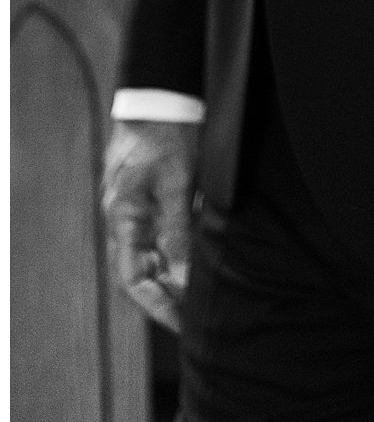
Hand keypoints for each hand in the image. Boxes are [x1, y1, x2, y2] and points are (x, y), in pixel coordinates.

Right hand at [101, 118, 198, 332]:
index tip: (182, 324)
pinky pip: (161, 234)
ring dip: (173, 276)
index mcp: (124, 219)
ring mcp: (136, 208)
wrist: (162, 96)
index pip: (134, 280)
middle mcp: (125, 219)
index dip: (157, 306)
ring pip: (152, 255)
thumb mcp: (176, 183)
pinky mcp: (151, 196)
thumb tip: (180, 275)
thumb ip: (177, 230)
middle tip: (196, 317)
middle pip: (141, 272)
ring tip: (202, 297)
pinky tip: (200, 260)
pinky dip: (178, 251)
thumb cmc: (167, 135)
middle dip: (167, 297)